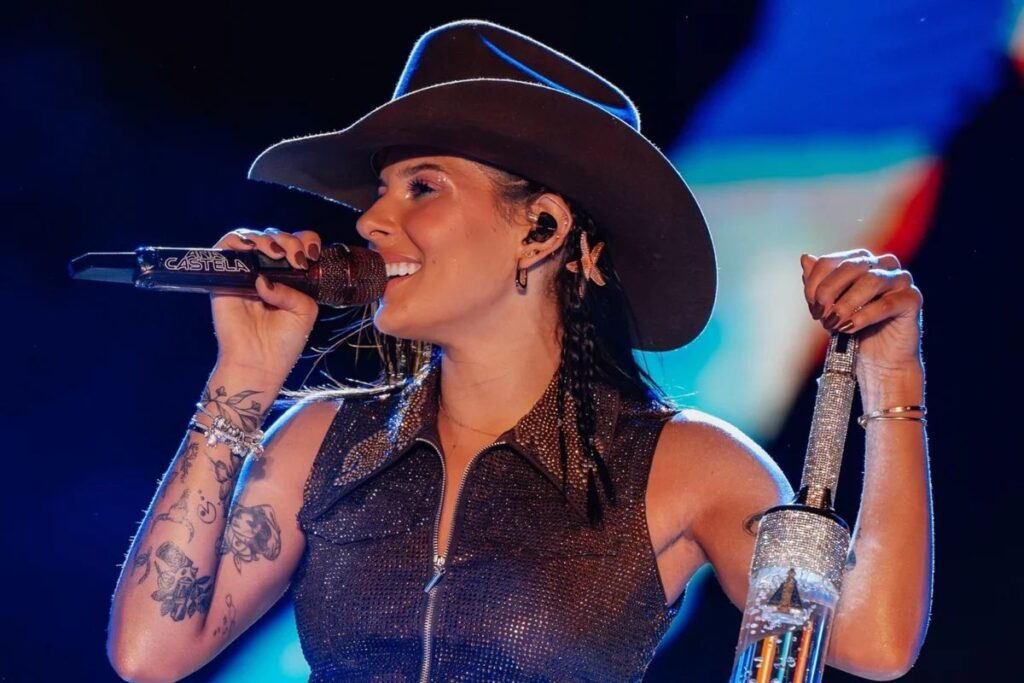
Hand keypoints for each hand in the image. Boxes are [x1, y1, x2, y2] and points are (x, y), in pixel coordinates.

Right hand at [210, 227, 322, 380]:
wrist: (258, 362)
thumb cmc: (283, 342)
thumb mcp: (305, 312)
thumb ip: (296, 289)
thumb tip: (265, 279)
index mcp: (290, 278)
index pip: (297, 246)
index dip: (305, 241)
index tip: (311, 254)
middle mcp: (268, 272)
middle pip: (276, 238)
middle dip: (289, 241)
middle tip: (296, 259)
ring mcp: (245, 274)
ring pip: (253, 238)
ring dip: (268, 240)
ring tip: (277, 255)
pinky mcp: (224, 278)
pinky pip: (225, 247)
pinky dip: (238, 240)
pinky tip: (251, 250)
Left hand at [800, 249, 923, 379]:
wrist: (878, 360)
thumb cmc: (852, 328)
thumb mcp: (828, 307)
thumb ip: (818, 284)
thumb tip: (806, 258)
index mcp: (860, 261)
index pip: (831, 261)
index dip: (815, 283)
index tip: (811, 306)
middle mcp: (883, 264)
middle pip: (850, 266)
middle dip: (829, 291)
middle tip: (821, 315)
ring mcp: (901, 279)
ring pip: (871, 281)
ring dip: (846, 304)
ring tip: (835, 324)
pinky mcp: (912, 299)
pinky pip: (887, 303)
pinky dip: (864, 316)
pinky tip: (851, 328)